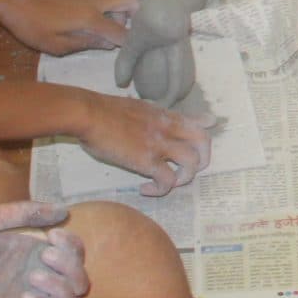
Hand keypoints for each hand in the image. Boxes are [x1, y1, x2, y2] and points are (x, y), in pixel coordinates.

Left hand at [0, 0, 133, 55]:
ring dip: (124, 14)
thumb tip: (109, 44)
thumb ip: (85, 44)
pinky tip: (97, 26)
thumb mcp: (56, 45)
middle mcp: (96, 2)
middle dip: (137, 20)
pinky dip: (112, 11)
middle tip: (127, 37)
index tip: (134, 57)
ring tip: (111, 34)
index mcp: (90, 17)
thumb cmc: (31, 25)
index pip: (122, 32)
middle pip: (132, 2)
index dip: (130, 46)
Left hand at [0, 201, 88, 297]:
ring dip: (61, 288)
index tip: (54, 237)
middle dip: (71, 268)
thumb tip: (65, 211)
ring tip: (32, 277)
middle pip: (79, 279)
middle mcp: (32, 277)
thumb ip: (25, 213)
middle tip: (44, 256)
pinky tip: (26, 296)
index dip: (73, 247)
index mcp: (30, 252)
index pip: (72, 253)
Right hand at [78, 92, 212, 194]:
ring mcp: (159, 144)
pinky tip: (145, 190)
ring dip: (185, 177)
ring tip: (168, 183)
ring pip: (192, 162)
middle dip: (203, 158)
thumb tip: (149, 109)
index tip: (209, 130)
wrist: (88, 114)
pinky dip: (160, 190)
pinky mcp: (147, 161)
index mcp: (164, 115)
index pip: (196, 121)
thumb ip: (150, 112)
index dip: (205, 128)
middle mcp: (168, 128)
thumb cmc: (104, 111)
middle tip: (188, 170)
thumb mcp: (135, 106)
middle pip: (204, 141)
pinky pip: (167, 181)